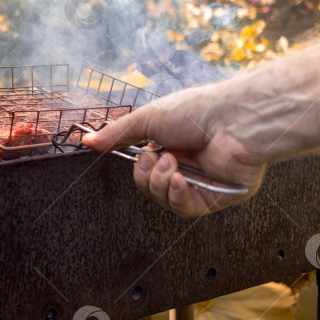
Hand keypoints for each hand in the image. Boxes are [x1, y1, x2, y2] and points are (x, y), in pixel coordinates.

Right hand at [81, 83, 265, 216]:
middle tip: (158, 157)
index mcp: (173, 146)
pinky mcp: (218, 197)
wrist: (234, 119)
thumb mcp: (147, 119)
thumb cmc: (196, 111)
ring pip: (166, 200)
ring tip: (173, 161)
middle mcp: (188, 165)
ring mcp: (202, 182)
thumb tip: (86, 140)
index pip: (145, 170)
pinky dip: (177, 195)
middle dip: (148, 175)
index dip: (138, 168)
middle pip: (151, 188)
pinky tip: (180, 178)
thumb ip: (116, 134)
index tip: (140, 155)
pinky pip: (186, 209)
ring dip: (162, 182)